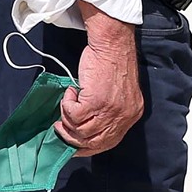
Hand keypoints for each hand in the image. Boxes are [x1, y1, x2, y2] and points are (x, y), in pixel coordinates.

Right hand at [56, 6, 144, 155]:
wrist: (111, 44)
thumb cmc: (111, 63)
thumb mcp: (118, 93)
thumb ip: (108, 111)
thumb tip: (86, 127)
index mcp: (131, 115)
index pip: (109, 142)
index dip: (89, 147)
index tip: (74, 146)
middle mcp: (123, 116)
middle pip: (93, 142)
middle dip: (73, 138)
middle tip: (60, 127)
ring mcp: (109, 111)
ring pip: (80, 131)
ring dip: (67, 119)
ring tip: (66, 104)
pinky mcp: (95, 102)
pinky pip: (72, 115)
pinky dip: (66, 105)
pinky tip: (71, 92)